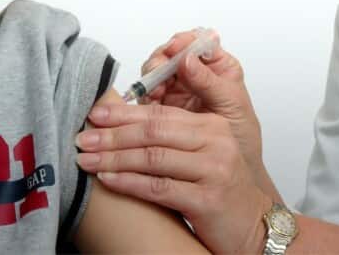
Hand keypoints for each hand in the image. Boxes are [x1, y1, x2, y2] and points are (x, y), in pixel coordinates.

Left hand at [76, 93, 271, 254]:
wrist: (254, 226)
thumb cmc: (222, 189)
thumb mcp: (204, 154)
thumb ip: (174, 137)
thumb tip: (123, 126)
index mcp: (212, 125)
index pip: (161, 112)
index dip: (124, 112)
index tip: (95, 114)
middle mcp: (216, 142)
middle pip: (154, 131)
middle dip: (113, 134)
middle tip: (83, 137)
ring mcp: (214, 170)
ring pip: (153, 157)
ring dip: (114, 158)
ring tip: (87, 159)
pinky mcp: (208, 199)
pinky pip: (159, 188)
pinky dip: (128, 182)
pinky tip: (107, 179)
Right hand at [137, 31, 265, 177]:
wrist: (231, 175)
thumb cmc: (241, 138)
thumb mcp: (233, 107)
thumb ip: (211, 82)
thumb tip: (188, 58)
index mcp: (218, 67)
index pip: (198, 42)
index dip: (185, 41)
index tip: (177, 48)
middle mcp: (194, 74)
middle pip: (171, 53)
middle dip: (162, 58)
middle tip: (159, 69)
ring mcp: (176, 89)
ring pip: (156, 71)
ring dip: (151, 76)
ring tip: (155, 90)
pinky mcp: (161, 107)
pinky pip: (146, 93)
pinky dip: (144, 95)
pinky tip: (149, 101)